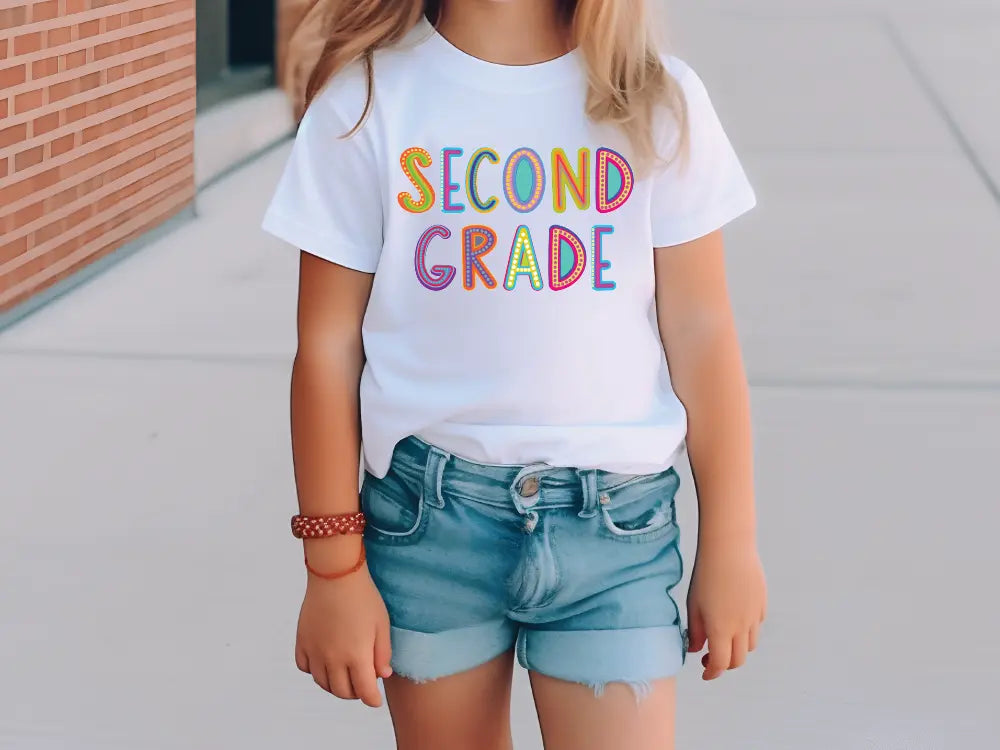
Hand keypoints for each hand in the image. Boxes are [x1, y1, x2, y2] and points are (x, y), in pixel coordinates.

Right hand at [295, 537, 392, 705]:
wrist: (335, 574)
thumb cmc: (363, 597)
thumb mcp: (382, 624)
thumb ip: (383, 653)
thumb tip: (382, 675)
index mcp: (356, 655)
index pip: (364, 692)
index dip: (372, 700)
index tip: (375, 700)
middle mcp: (333, 658)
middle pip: (341, 691)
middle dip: (354, 693)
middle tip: (362, 685)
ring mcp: (315, 650)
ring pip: (322, 683)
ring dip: (334, 685)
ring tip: (345, 676)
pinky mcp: (302, 640)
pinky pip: (304, 667)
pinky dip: (314, 671)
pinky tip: (324, 662)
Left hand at [686, 541, 765, 679]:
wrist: (729, 548)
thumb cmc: (706, 574)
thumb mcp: (693, 604)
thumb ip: (694, 631)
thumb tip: (695, 649)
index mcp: (721, 629)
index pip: (720, 664)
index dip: (711, 673)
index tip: (704, 673)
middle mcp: (741, 627)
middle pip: (738, 660)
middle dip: (724, 664)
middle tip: (710, 657)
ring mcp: (754, 616)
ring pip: (750, 645)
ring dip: (737, 649)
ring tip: (723, 638)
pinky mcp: (762, 604)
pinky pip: (757, 626)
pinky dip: (747, 632)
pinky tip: (735, 619)